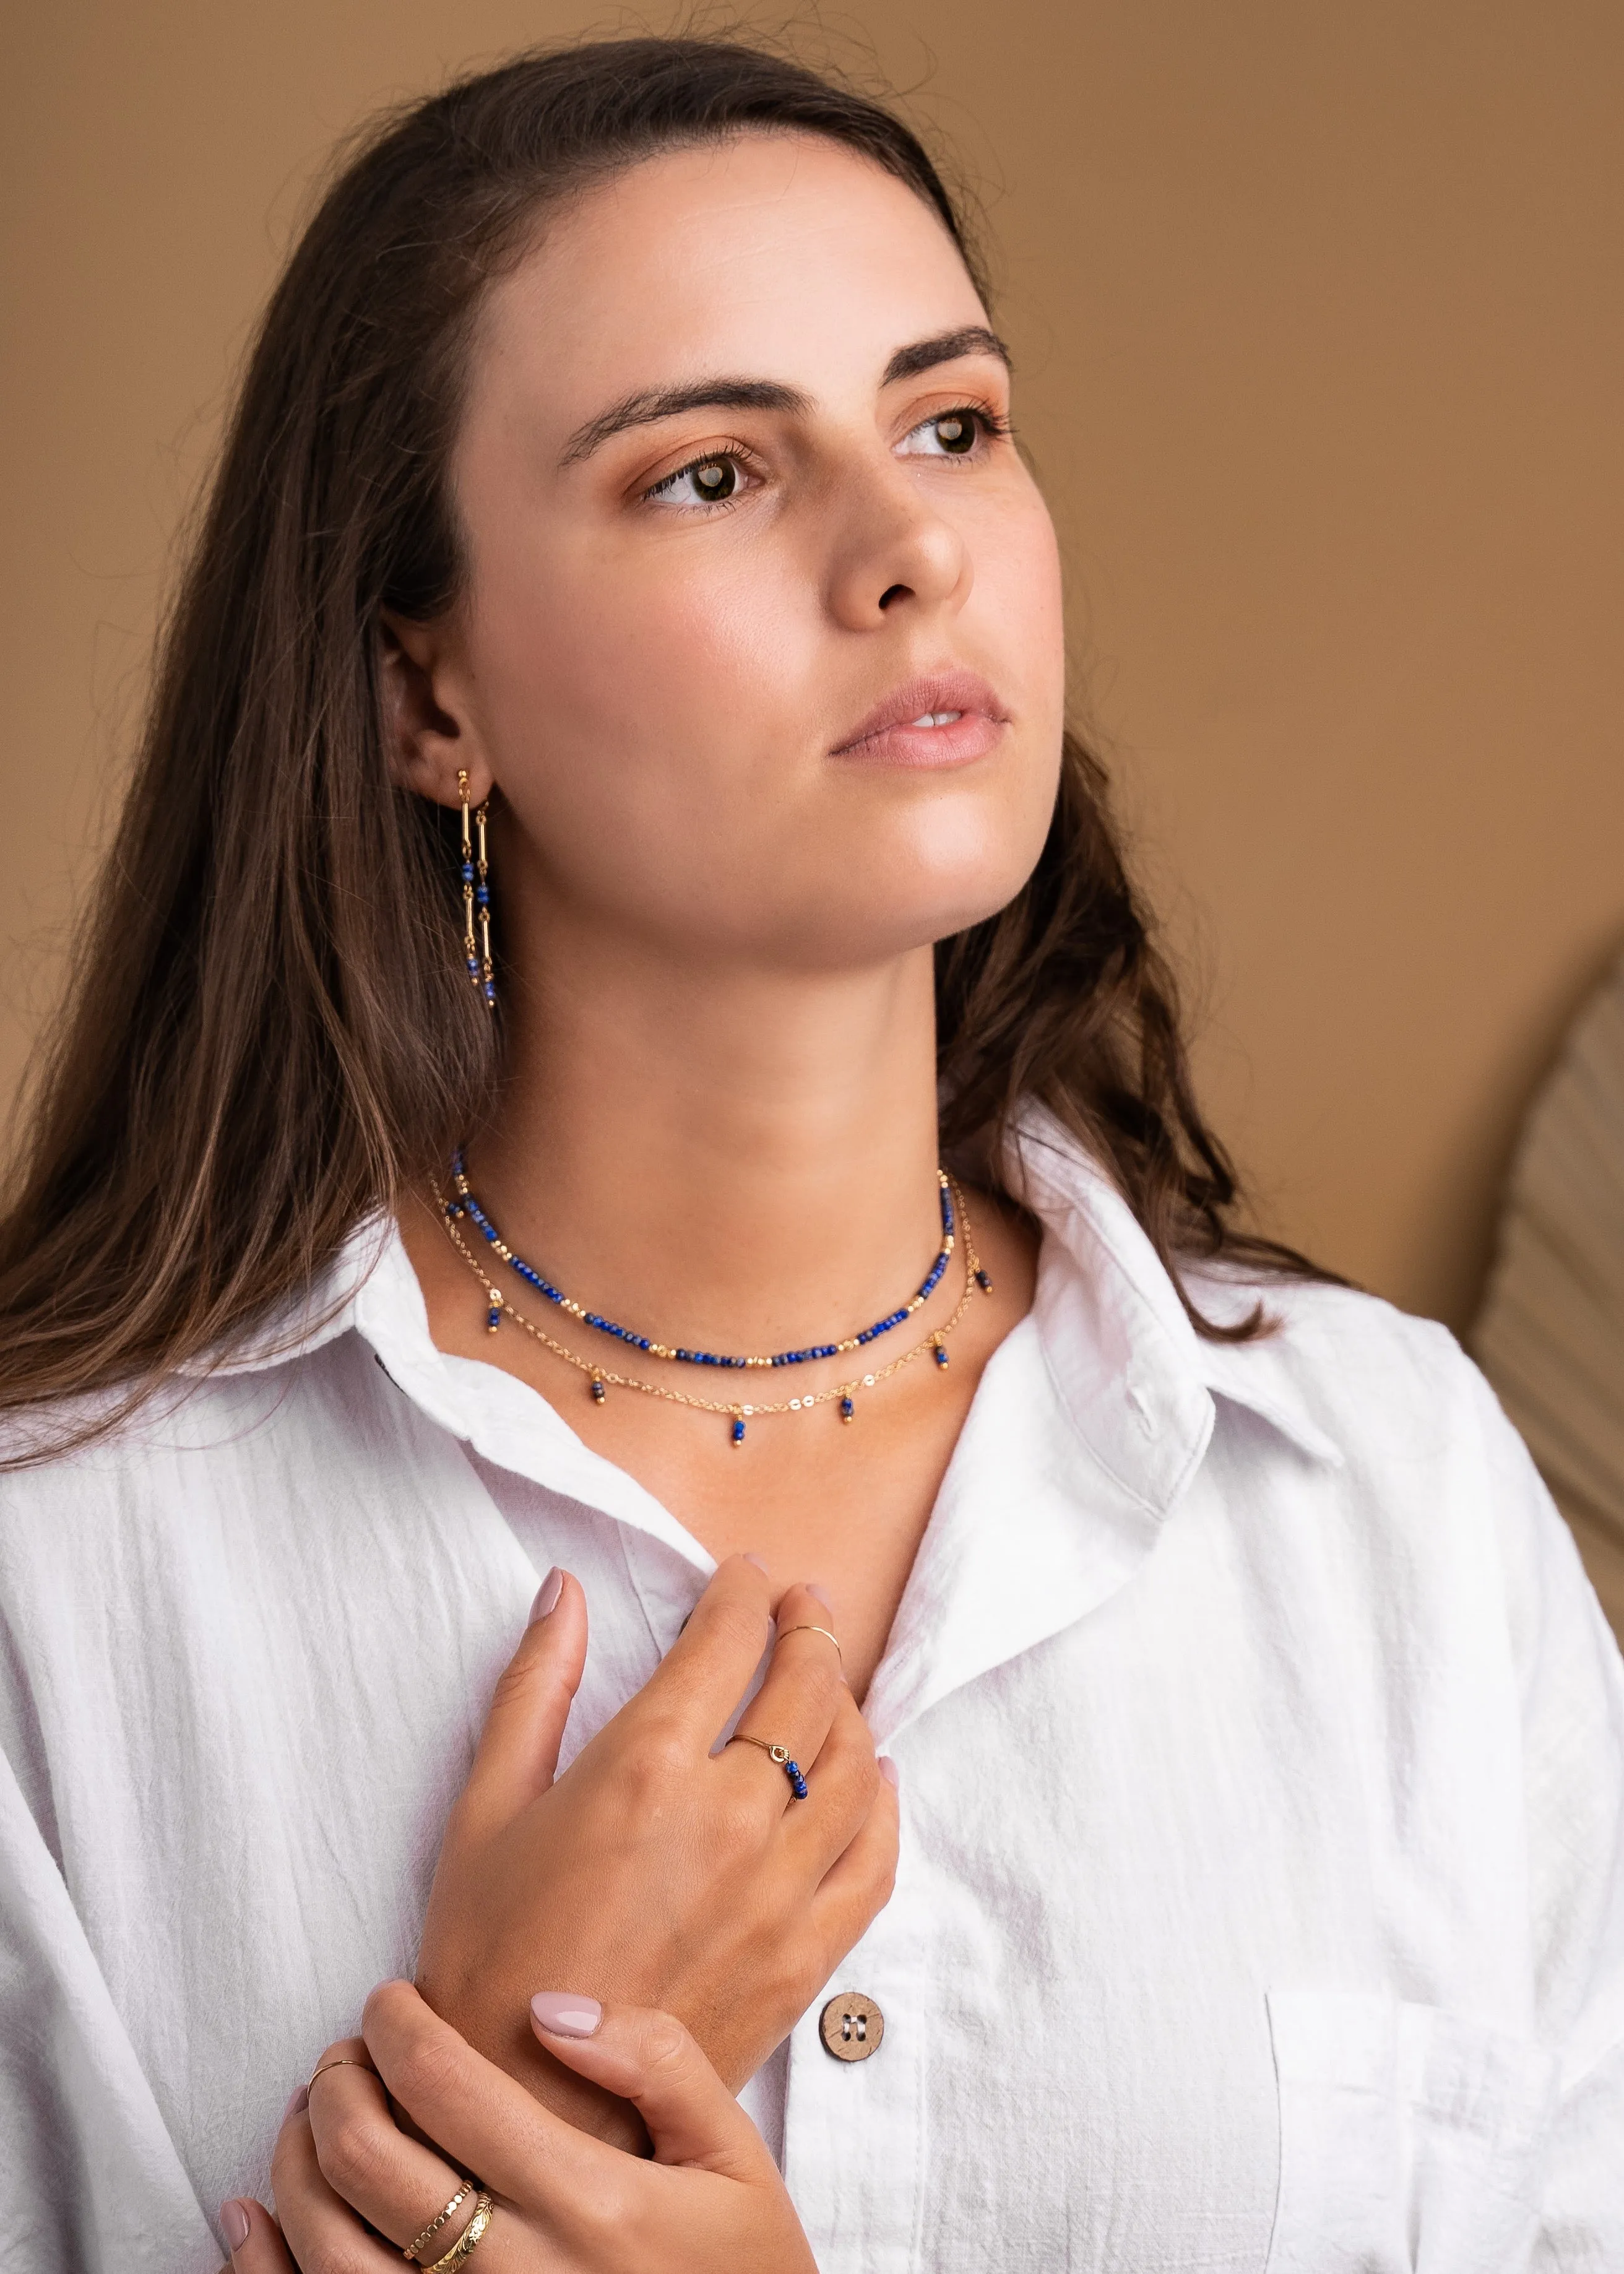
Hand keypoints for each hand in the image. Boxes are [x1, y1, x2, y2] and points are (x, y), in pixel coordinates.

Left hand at [218, 1981, 817, 2272]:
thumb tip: (549, 2009)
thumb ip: (660, 2064)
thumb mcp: (736, 2162)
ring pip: (322, 2244)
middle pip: (364, 2156)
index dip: (395, 2025)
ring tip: (312, 2118)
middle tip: (348, 2054)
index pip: (443, 2084)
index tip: (389, 2002)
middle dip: (336, 2080)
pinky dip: (262, 2266)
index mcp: (587, 2202)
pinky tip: (250, 2218)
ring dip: (296, 2160)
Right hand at [415, 1555, 896, 2144]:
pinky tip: (873, 1777)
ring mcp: (778, 1890)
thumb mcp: (484, 1808)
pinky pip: (876, 1859)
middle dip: (808, 1625)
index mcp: (645, 1766)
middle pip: (804, 1687)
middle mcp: (729, 1818)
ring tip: (831, 1676)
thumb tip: (563, 1592)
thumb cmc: (489, 1957)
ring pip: (852, 1763)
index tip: (743, 1577)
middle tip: (803, 1602)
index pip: (726, 1640)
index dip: (741, 1594)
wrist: (525, 2109)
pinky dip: (883, 1805)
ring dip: (848, 1701)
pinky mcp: (805, 1955)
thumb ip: (534, 1686)